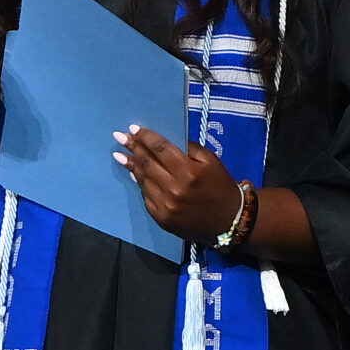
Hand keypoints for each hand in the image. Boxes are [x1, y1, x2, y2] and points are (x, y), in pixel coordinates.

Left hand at [114, 126, 241, 242]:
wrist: (230, 220)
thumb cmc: (221, 186)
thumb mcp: (211, 161)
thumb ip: (188, 148)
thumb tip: (162, 140)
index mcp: (189, 172)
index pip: (161, 149)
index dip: (146, 138)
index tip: (133, 129)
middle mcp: (174, 189)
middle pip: (147, 163)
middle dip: (132, 148)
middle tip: (119, 137)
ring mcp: (166, 206)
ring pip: (143, 180)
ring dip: (131, 165)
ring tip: (121, 155)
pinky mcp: (162, 218)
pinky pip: (146, 196)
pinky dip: (139, 183)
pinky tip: (133, 173)